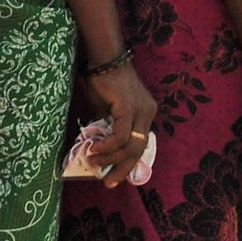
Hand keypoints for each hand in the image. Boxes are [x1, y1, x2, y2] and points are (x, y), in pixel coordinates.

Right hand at [79, 61, 156, 186]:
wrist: (102, 58)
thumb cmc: (102, 80)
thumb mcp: (105, 108)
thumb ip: (106, 126)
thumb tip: (98, 146)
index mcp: (146, 114)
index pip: (140, 145)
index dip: (127, 164)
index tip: (114, 176)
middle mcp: (148, 114)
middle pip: (138, 151)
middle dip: (122, 169)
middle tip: (108, 182)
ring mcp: (141, 112)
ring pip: (130, 146)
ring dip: (110, 158)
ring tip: (93, 161)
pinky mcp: (129, 109)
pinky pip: (120, 135)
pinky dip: (107, 146)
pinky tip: (94, 149)